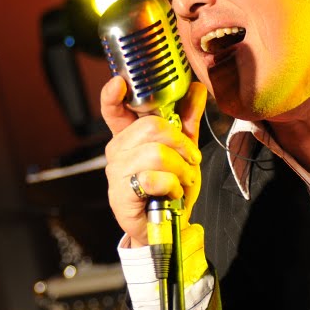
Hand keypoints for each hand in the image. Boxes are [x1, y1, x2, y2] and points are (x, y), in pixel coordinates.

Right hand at [101, 76, 206, 246]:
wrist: (168, 227)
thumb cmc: (171, 187)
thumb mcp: (184, 150)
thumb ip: (187, 120)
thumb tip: (197, 88)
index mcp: (128, 135)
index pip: (113, 110)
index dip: (112, 95)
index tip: (119, 82)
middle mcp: (117, 150)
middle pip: (151, 127)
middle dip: (181, 143)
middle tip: (190, 160)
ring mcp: (116, 173)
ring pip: (156, 154)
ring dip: (181, 169)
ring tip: (183, 181)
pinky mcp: (120, 195)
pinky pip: (153, 178)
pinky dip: (173, 186)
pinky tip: (171, 194)